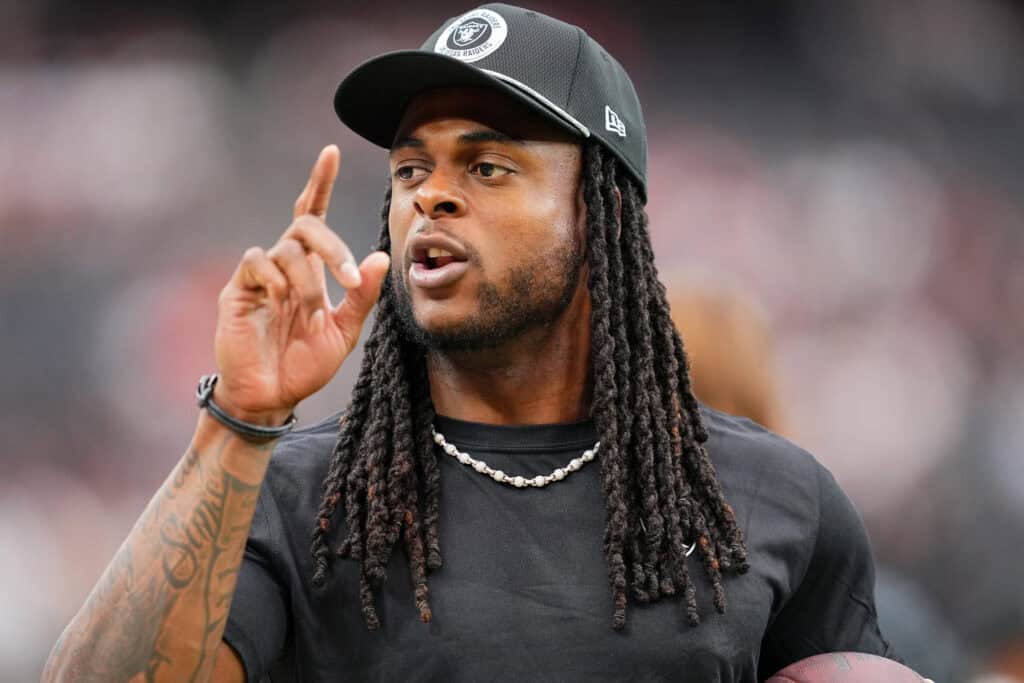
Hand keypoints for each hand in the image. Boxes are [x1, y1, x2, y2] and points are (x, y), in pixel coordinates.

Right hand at [212, 145, 389, 424]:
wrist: (271, 397)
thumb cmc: (304, 364)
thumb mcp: (344, 332)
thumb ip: (362, 296)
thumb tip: (381, 257)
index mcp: (309, 269)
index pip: (312, 214)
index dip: (320, 182)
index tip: (331, 151)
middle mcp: (283, 264)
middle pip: (306, 225)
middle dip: (332, 246)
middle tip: (347, 279)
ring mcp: (259, 276)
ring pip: (287, 248)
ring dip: (309, 281)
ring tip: (312, 312)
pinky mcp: (237, 290)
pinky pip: (258, 263)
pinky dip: (277, 280)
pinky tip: (281, 304)